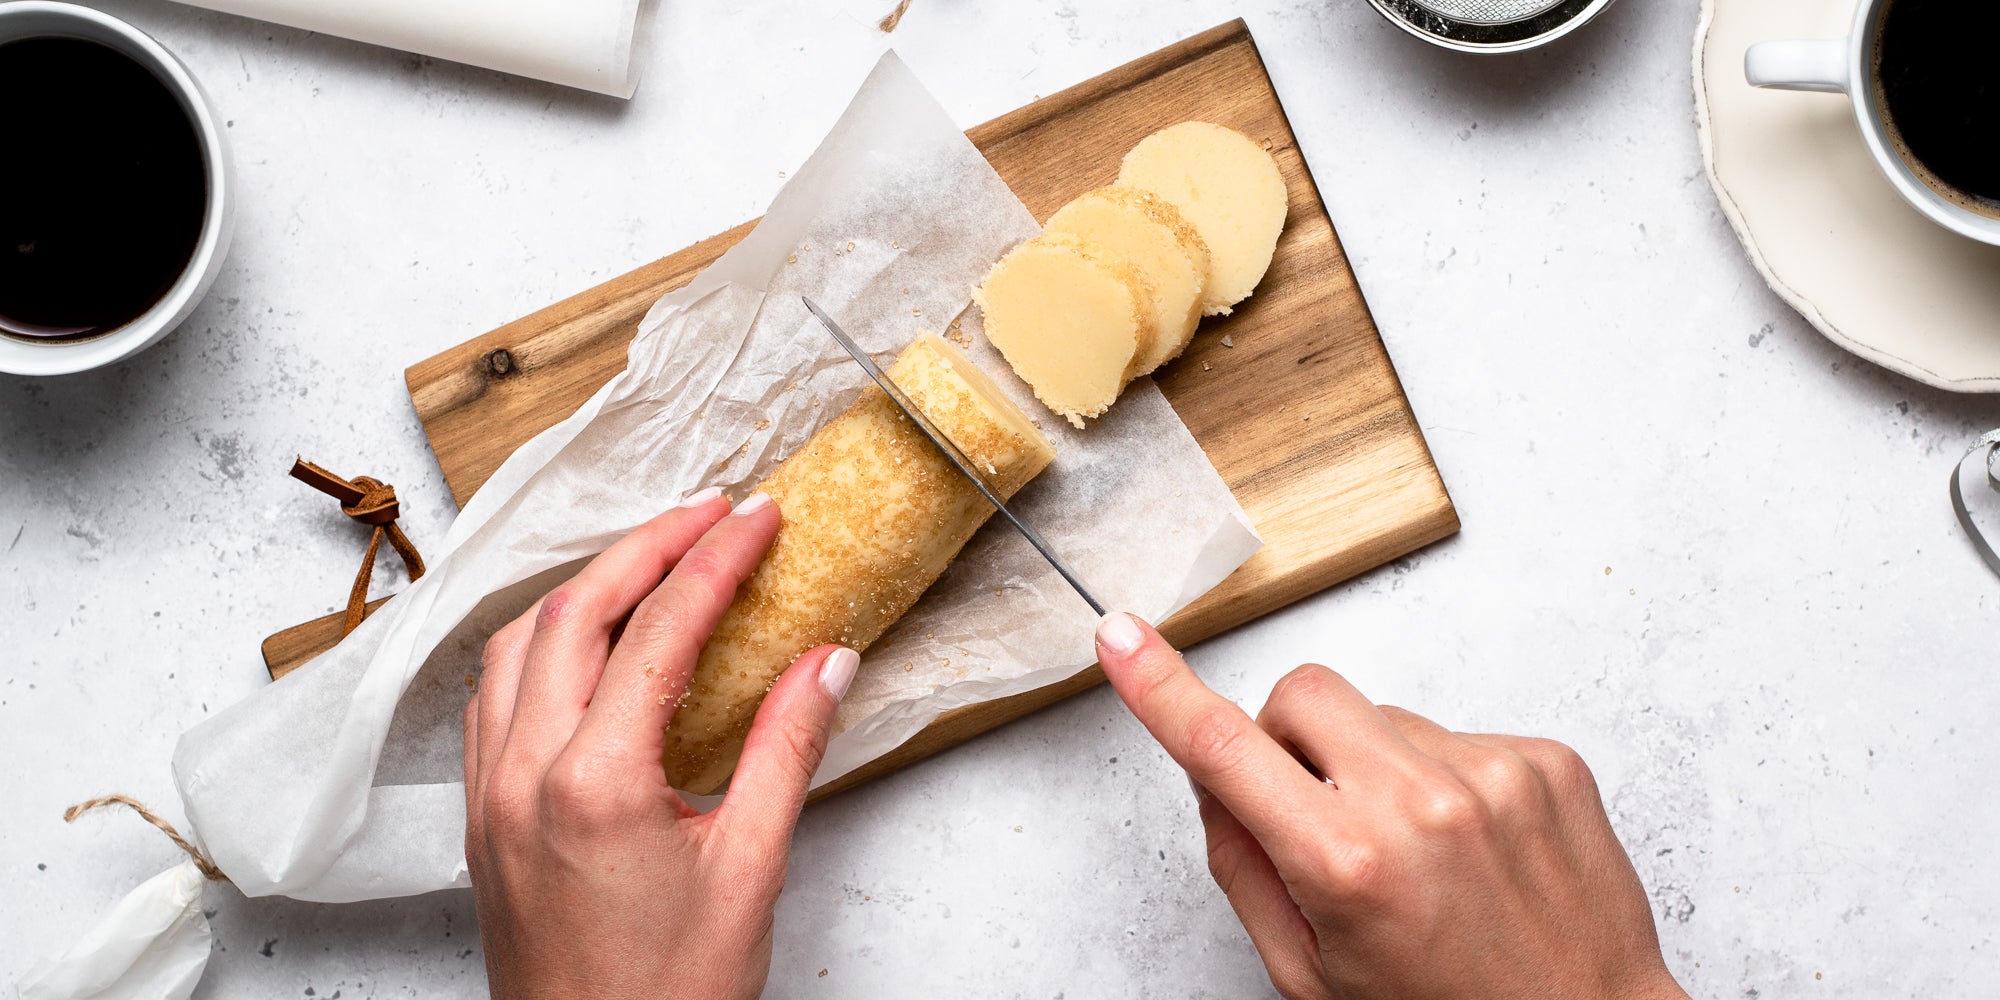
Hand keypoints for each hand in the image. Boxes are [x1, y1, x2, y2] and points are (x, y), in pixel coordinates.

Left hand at [463, 490, 858, 999]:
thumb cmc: (669, 998)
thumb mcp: (751, 870)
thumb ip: (786, 751)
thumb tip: (827, 662)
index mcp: (594, 782)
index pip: (660, 630)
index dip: (716, 560)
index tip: (760, 518)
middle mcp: (524, 775)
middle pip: (575, 612)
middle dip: (646, 547)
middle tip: (710, 513)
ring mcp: (490, 797)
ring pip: (518, 645)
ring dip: (585, 589)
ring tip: (652, 562)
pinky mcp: (482, 822)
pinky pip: (493, 698)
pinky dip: (540, 646)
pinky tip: (584, 646)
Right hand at [1093, 613, 1687, 999]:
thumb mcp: (1311, 971)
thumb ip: (1245, 866)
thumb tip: (1212, 778)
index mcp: (1346, 863)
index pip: (1224, 749)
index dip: (1161, 688)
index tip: (1122, 637)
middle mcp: (1420, 803)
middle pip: (1303, 693)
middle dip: (1289, 740)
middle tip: (1316, 814)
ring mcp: (1491, 772)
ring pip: (1382, 715)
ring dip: (1377, 766)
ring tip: (1419, 853)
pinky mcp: (1545, 758)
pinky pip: (1456, 732)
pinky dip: (1446, 778)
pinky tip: (1470, 845)